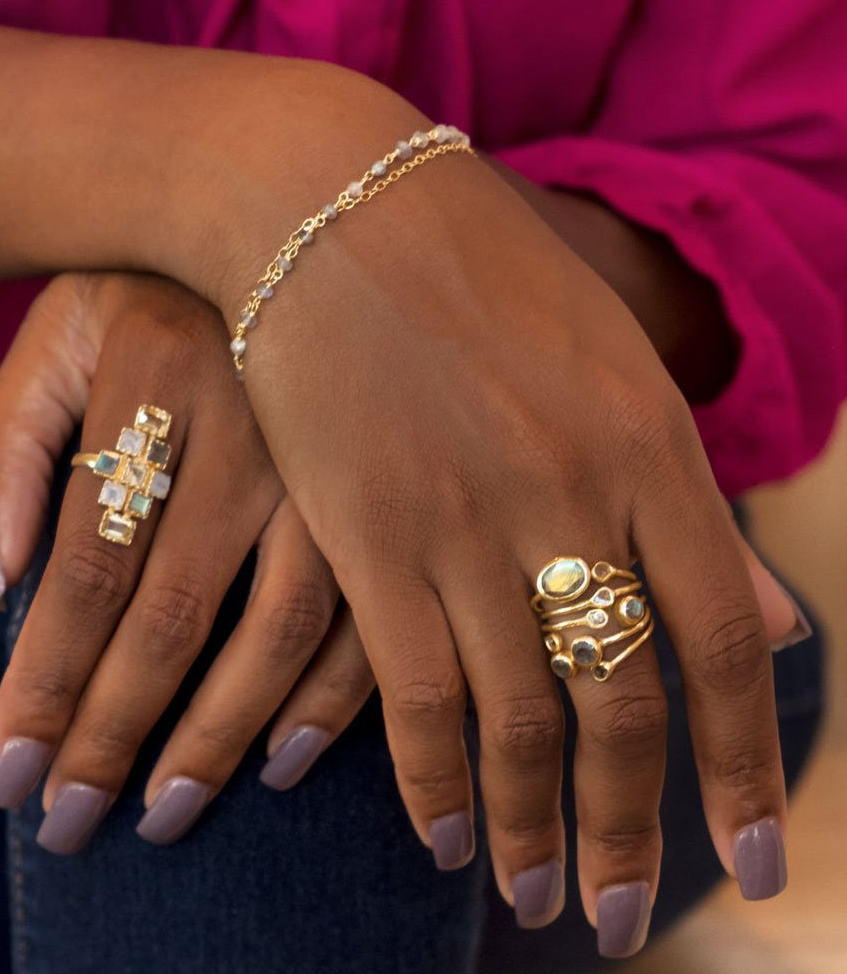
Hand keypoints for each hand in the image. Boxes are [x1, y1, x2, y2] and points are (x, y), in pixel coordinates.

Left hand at [0, 272, 373, 851]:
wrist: (294, 195)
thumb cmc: (152, 277)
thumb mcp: (55, 329)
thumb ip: (8, 445)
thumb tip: (4, 581)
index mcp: (150, 384)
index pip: (88, 570)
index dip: (46, 683)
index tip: (13, 774)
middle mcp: (247, 427)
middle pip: (177, 613)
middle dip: (119, 731)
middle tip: (77, 824)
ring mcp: (336, 455)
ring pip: (282, 622)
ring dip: (225, 728)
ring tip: (174, 806)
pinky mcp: (396, 478)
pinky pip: (374, 599)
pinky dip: (333, 689)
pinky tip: (288, 753)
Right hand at [232, 149, 800, 952]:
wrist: (335, 206)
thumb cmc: (475, 271)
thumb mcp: (610, 363)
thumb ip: (684, 498)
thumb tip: (775, 618)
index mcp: (648, 447)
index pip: (717, 644)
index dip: (737, 768)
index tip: (745, 864)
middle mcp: (571, 495)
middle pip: (621, 703)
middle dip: (634, 829)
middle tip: (630, 919)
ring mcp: (466, 519)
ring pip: (518, 717)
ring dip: (531, 825)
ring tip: (541, 899)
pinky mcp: (366, 532)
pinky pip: (413, 688)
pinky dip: (429, 777)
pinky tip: (438, 837)